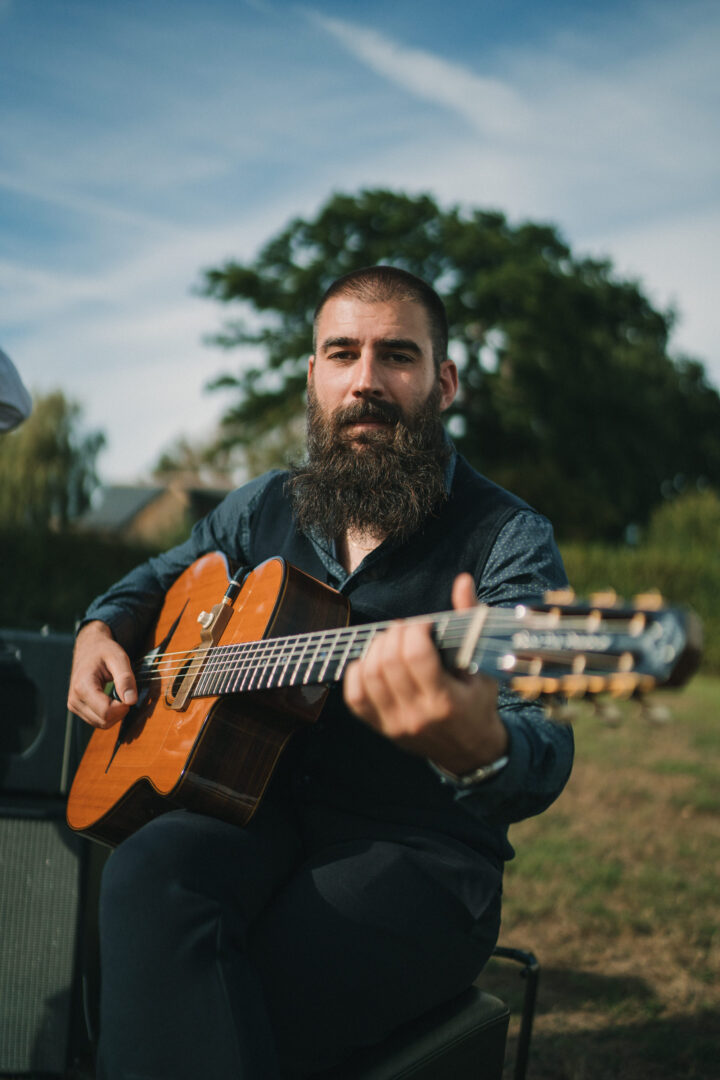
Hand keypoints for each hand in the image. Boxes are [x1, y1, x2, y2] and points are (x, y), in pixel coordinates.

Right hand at [67, 621, 137, 728]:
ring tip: (117, 693)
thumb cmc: (103, 651)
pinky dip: (109, 714)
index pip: (106, 712)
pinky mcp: (77, 708)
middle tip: (124, 691)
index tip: (129, 693)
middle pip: (104, 721)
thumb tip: (131, 701)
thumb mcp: (119, 658)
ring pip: (101, 724)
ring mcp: (74, 705)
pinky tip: (111, 698)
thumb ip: (125, 679)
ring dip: (115, 713)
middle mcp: (74, 699)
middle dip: (120, 710)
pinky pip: (98, 721)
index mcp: (82, 686)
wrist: (89, 648)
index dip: (123, 707)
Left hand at [343, 573, 508, 774]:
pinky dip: (358, 672)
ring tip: (392, 642)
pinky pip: (355, 697)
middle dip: (395, 634)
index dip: (415, 630)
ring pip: (368, 676)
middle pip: (388, 662)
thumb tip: (462, 581)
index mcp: (445, 701)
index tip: (425, 624)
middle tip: (407, 629)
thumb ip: (469, 621)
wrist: (472, 752)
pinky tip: (373, 662)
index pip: (416, 655)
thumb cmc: (479, 703)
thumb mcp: (481, 665)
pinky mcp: (382, 729)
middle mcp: (416, 715)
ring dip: (376, 649)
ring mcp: (395, 725)